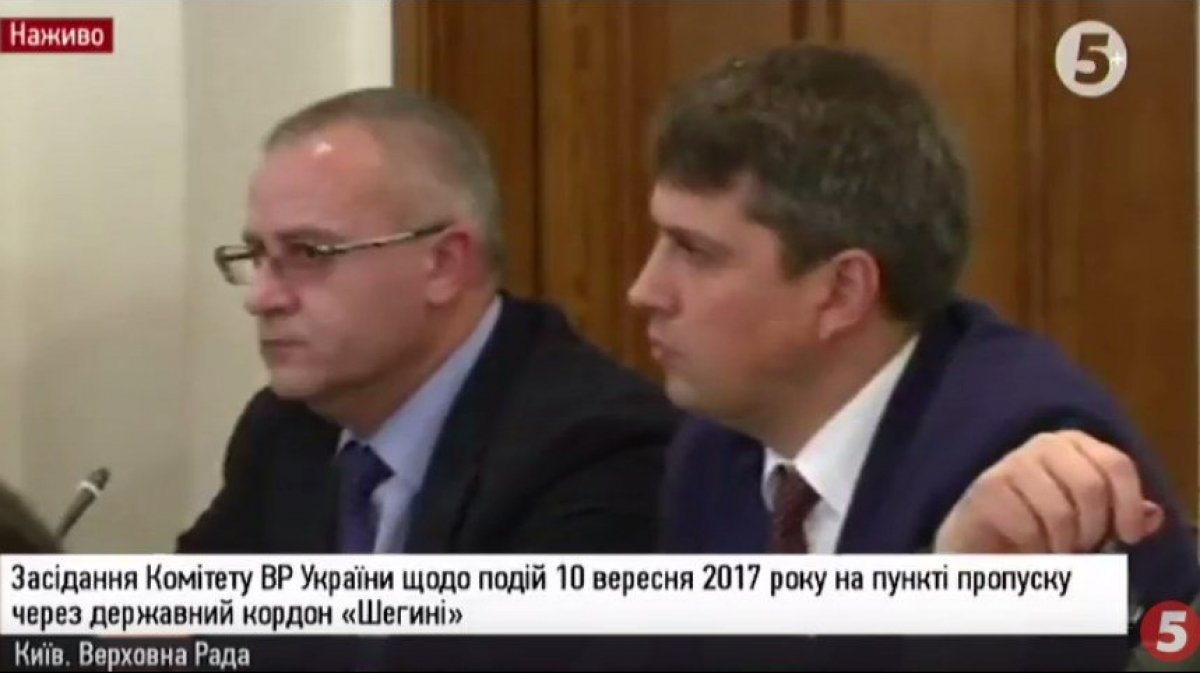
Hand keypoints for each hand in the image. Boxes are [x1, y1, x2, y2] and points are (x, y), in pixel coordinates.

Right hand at [934, 430, 1163, 552]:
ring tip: (1056, 550)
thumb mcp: (1089, 519)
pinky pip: (1027, 526)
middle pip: (1090, 487)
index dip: (1129, 504)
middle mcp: (1043, 444)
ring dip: (1063, 544)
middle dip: (1092, 529)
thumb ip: (1122, 515)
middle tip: (1083, 547)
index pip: (1116, 464)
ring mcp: (1011, 463)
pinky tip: (1030, 551)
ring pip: (1060, 512)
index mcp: (1074, 444)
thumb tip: (1152, 515)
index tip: (1130, 537)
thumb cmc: (1040, 524)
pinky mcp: (986, 488)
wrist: (980, 539)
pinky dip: (1035, 549)